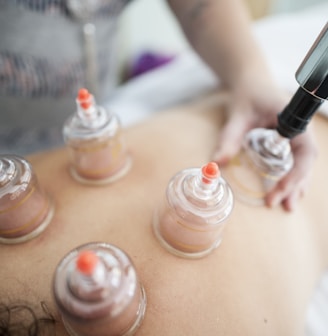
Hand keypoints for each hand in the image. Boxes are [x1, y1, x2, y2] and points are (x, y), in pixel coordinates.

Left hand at [212, 79, 317, 210]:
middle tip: (283, 206)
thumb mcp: (237, 116)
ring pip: (302, 164)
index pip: (305, 152)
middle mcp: (299, 129)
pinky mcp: (288, 140)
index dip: (296, 174)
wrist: (251, 83)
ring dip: (296, 185)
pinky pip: (294, 160)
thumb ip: (229, 138)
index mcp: (294, 120)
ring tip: (288, 205)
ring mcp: (296, 135)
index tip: (280, 190)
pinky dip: (291, 176)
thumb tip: (216, 164)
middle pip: (305, 162)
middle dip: (294, 185)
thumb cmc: (247, 95)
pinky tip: (286, 190)